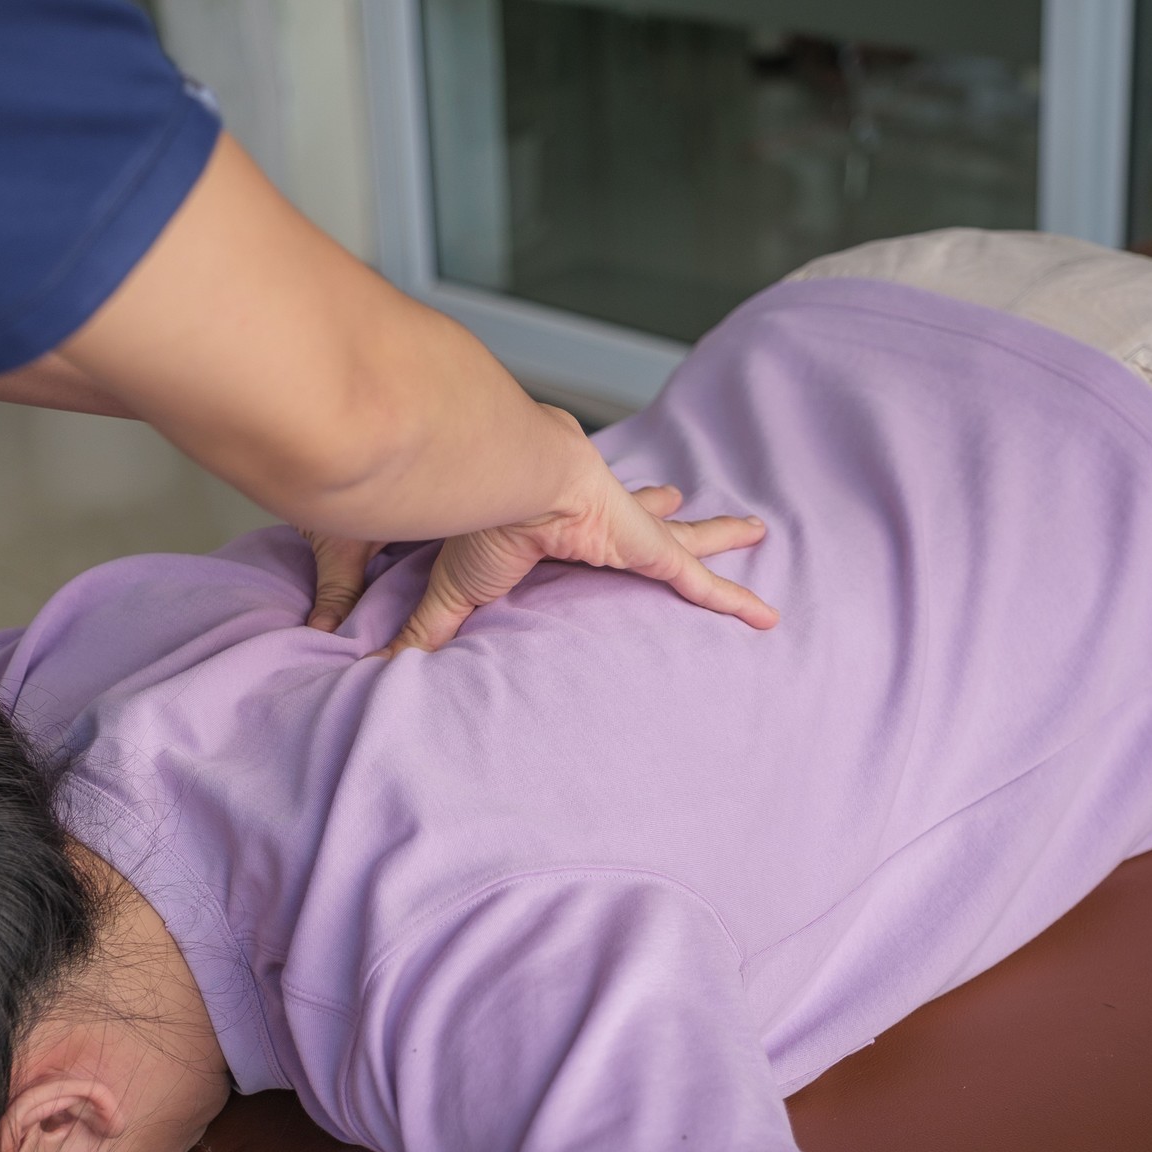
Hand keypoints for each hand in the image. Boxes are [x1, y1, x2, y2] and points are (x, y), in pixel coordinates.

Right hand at [300, 458, 777, 653]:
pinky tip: (768, 616)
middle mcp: (599, 521)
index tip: (591, 514)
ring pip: (686, 539)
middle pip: (642, 516)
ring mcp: (632, 534)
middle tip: (682, 500)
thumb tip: (383, 669)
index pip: (576, 529)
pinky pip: (701, 582)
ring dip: (719, 535)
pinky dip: (733, 600)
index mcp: (550, 527)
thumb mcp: (452, 591)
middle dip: (666, 510)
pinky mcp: (652, 551)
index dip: (585, 521)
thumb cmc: (474, 524)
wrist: (502, 481)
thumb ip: (428, 631)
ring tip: (758, 529)